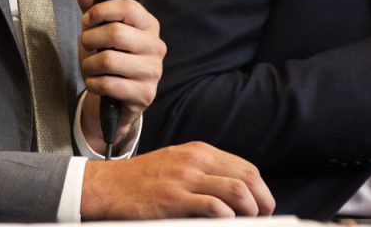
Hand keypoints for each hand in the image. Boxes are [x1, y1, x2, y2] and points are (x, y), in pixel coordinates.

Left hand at [75, 0, 165, 151]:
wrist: (116, 99)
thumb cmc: (110, 58)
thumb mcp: (99, 30)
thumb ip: (92, 4)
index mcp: (149, 25)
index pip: (127, 6)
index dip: (100, 11)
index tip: (87, 20)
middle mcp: (156, 46)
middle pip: (115, 33)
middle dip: (90, 40)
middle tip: (87, 46)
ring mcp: (153, 71)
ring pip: (108, 60)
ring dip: (89, 65)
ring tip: (91, 67)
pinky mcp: (145, 94)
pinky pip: (108, 84)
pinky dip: (93, 83)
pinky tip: (97, 83)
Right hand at [81, 141, 273, 218]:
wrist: (107, 186)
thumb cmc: (142, 181)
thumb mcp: (177, 165)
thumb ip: (204, 173)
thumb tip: (237, 195)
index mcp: (200, 152)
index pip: (246, 168)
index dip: (261, 191)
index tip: (263, 209)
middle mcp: (196, 160)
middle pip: (248, 177)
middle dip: (263, 202)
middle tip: (262, 220)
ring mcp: (185, 178)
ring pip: (237, 191)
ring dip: (250, 212)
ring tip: (245, 224)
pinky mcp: (174, 198)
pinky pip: (213, 207)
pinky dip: (226, 218)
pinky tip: (223, 224)